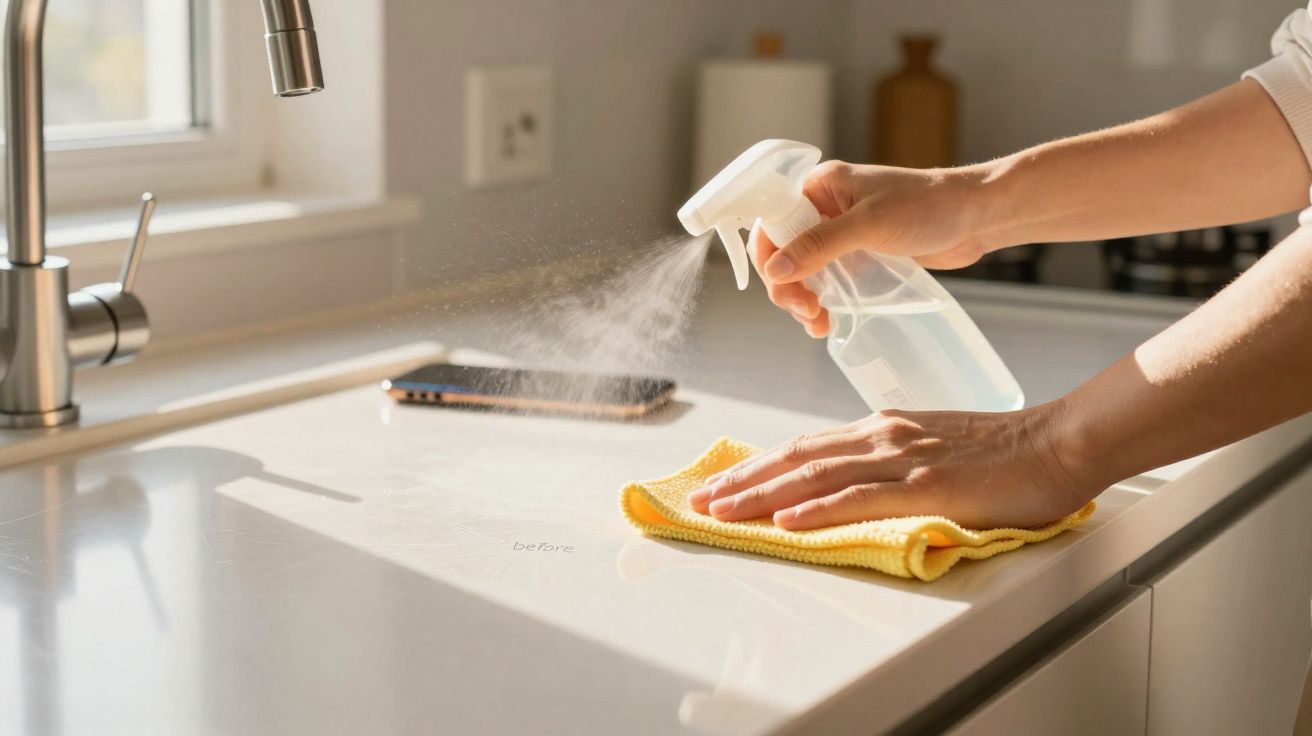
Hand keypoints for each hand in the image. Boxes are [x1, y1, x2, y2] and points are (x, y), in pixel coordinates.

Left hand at [687, 404, 1095, 530]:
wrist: (1057, 442)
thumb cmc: (1004, 453)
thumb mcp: (933, 451)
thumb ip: (891, 464)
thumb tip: (852, 483)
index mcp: (882, 429)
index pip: (805, 447)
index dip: (758, 466)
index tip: (722, 484)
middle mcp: (881, 437)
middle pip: (795, 457)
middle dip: (743, 480)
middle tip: (700, 501)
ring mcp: (901, 459)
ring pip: (814, 475)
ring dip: (762, 495)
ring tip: (722, 511)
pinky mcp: (925, 485)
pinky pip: (860, 497)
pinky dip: (816, 508)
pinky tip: (786, 519)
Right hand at [748, 162, 996, 337]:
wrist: (975, 216)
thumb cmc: (928, 207)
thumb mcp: (869, 224)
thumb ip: (820, 246)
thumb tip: (775, 271)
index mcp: (820, 186)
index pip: (773, 222)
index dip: (770, 258)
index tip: (784, 290)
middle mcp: (825, 207)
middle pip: (784, 251)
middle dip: (788, 286)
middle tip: (808, 313)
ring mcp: (842, 231)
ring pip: (803, 269)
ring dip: (804, 298)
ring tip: (818, 325)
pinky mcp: (859, 252)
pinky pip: (828, 278)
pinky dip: (823, 299)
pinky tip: (828, 319)